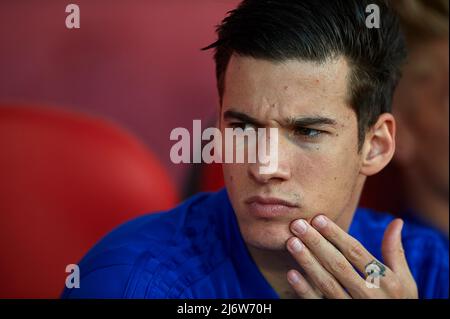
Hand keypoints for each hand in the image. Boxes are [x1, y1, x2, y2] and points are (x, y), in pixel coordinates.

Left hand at [285, 215, 417, 298]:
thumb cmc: (399, 301)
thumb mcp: (404, 280)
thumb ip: (395, 251)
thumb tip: (397, 221)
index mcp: (386, 281)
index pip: (356, 253)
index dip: (336, 235)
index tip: (318, 218)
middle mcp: (369, 295)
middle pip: (338, 265)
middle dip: (316, 243)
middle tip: (298, 225)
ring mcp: (352, 307)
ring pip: (326, 283)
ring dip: (308, 262)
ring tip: (292, 243)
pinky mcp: (338, 315)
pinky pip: (319, 303)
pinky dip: (305, 290)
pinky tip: (292, 274)